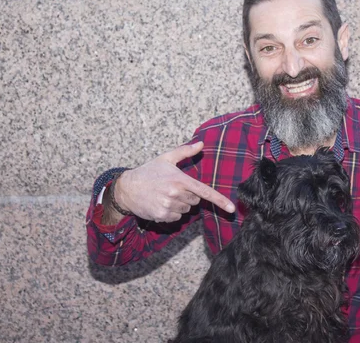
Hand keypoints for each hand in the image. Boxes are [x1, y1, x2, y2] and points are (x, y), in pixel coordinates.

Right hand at [114, 142, 234, 222]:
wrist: (127, 188)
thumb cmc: (148, 172)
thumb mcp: (166, 158)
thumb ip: (185, 151)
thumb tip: (201, 143)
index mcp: (180, 180)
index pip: (205, 191)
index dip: (220, 201)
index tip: (232, 208)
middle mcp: (176, 194)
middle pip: (195, 200)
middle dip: (188, 195)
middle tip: (172, 188)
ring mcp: (169, 206)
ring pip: (187, 209)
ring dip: (180, 204)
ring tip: (165, 195)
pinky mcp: (162, 216)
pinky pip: (177, 217)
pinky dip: (172, 212)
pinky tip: (161, 204)